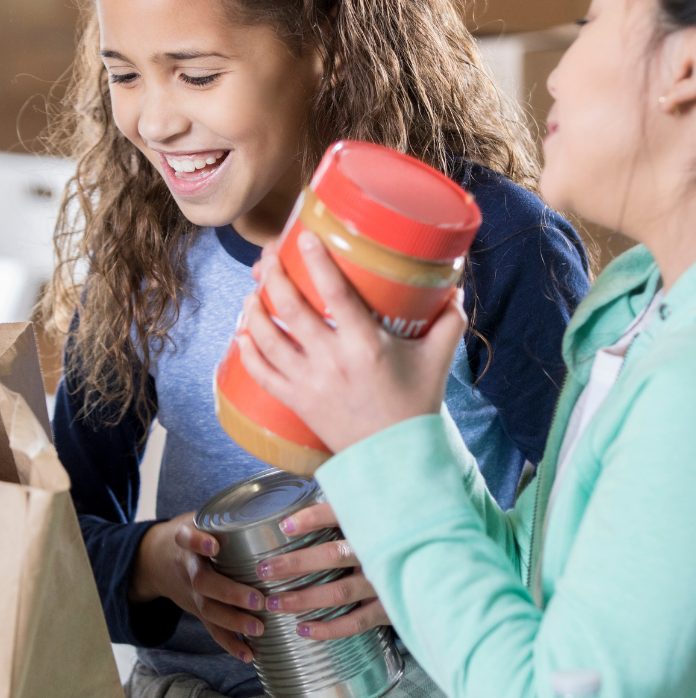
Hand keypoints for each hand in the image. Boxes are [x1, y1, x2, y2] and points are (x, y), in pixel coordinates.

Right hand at [130, 512, 264, 662]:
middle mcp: (187, 568)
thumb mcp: (200, 517)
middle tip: (257, 600)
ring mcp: (191, 593)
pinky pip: (211, 629)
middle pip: (203, 582)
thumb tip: (276, 508)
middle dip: (230, 593)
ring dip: (234, 621)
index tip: (213, 544)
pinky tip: (248, 654)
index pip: (186, 538)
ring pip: (208, 609)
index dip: (198, 542)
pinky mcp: (198, 610)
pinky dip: (229, 643)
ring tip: (259, 628)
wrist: (156, 560)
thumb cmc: (193, 534)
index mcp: (186, 540)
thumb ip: (229, 516)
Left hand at [237, 229, 466, 453]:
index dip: (317, 263)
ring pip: (268, 339)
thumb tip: (454, 287)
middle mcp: (332, 361)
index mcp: (366, 345)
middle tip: (268, 258)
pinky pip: (262, 374)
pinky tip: (242, 334)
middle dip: (274, 277)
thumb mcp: (438, 361)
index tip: (305, 238)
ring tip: (252, 292)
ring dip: (254, 311)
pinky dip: (247, 352)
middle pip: (292, 309)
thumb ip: (448, 322)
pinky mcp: (296, 402)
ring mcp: (309, 383)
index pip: (336, 294)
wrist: (396, 460)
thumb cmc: (416, 407)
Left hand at [255, 501, 389, 639]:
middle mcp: (379, 553)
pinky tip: (303, 629)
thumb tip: (312, 495)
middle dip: (294, 564)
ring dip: (304, 599)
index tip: (284, 526)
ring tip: (275, 603)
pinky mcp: (391, 608)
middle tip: (264, 570)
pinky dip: (329, 629)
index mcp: (374, 523)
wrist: (439, 560)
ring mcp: (385, 583)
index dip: (310, 519)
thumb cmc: (399, 533)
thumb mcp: (380, 511)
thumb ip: (347, 504)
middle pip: (331, 556)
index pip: (339, 515)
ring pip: (339, 592)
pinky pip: (356, 622)